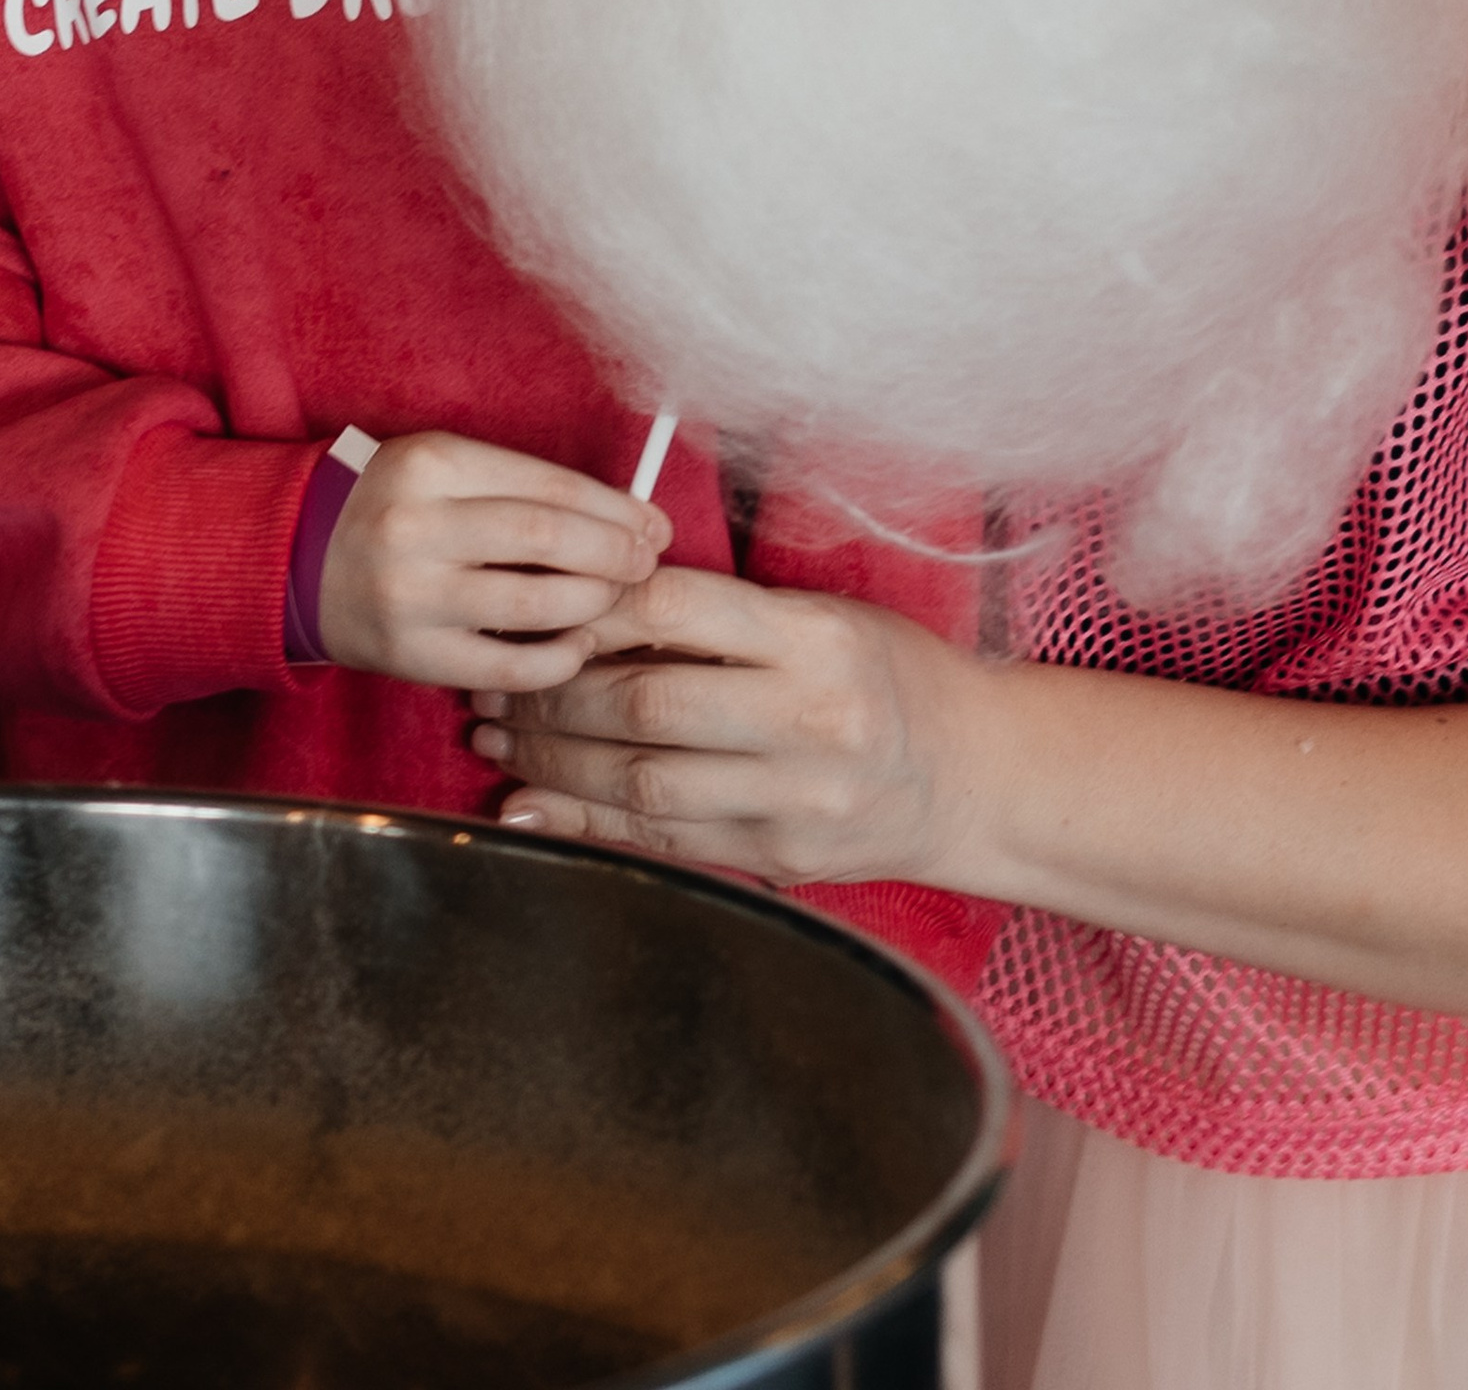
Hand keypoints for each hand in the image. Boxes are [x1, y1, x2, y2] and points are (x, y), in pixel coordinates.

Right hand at [315, 432, 667, 691]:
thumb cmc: (392, 504)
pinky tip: (579, 644)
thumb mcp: (444, 466)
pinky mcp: (410, 656)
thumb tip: (624, 512)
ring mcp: (412, 596)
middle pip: (545, 539)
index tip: (652, 521)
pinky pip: (504, 666)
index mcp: (431, 463)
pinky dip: (556, 660)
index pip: (547, 484)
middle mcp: (417, 526)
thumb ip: (522, 484)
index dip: (613, 506)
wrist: (296, 558)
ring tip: (616, 598)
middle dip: (613, 552)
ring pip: (532, 604)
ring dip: (593, 603)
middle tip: (647, 561)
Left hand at [470, 558, 987, 886]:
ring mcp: (792, 800)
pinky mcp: (777, 860)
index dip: (594, 609)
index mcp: (816, 640)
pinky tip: (530, 806)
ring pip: (641, 783)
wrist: (972, 774)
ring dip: (552, 761)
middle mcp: (806, 721)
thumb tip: (596, 614)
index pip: (677, 612)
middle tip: (495, 682)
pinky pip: (662, 842)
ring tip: (496, 738)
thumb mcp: (823, 617)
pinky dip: (585, 824)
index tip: (543, 608)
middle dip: (551, 695)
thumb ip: (724, 620)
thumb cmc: (889, 674)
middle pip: (644, 705)